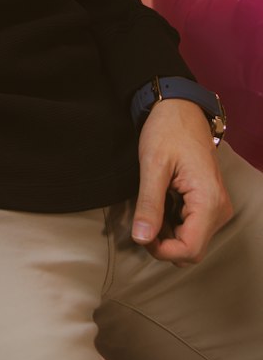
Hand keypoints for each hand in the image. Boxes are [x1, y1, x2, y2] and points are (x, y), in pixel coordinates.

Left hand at [131, 100, 232, 263]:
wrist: (180, 108)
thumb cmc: (168, 130)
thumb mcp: (153, 165)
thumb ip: (149, 204)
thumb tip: (141, 239)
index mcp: (209, 202)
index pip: (190, 250)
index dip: (162, 250)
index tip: (140, 234)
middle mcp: (219, 209)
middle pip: (191, 250)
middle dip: (163, 243)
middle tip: (142, 218)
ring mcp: (216, 207)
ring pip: (191, 241)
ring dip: (167, 233)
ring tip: (151, 205)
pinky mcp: (209, 204)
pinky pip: (192, 228)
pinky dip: (173, 223)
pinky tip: (161, 202)